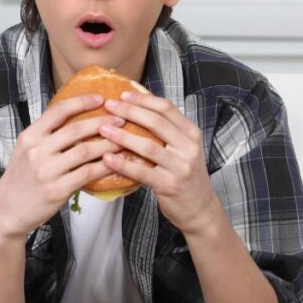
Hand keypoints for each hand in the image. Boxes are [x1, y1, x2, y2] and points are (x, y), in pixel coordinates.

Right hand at [0, 94, 119, 241]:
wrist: (7, 210)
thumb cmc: (21, 179)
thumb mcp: (26, 150)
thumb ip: (46, 135)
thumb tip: (76, 119)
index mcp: (30, 136)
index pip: (58, 111)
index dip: (81, 102)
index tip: (100, 98)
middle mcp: (36, 150)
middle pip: (75, 129)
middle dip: (102, 122)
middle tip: (121, 119)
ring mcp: (46, 170)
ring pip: (85, 151)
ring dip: (108, 144)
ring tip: (124, 140)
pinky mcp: (56, 190)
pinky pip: (87, 174)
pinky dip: (104, 166)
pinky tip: (115, 163)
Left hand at [100, 91, 221, 235]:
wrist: (199, 208)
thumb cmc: (184, 174)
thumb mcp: (182, 148)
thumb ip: (166, 129)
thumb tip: (136, 105)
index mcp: (191, 133)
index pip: (166, 108)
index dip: (143, 99)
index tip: (122, 94)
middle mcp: (188, 147)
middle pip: (156, 122)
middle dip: (129, 111)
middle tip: (108, 106)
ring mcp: (180, 167)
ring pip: (148, 146)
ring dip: (122, 136)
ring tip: (102, 129)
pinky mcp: (169, 185)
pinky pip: (142, 172)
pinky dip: (123, 164)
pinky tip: (107, 158)